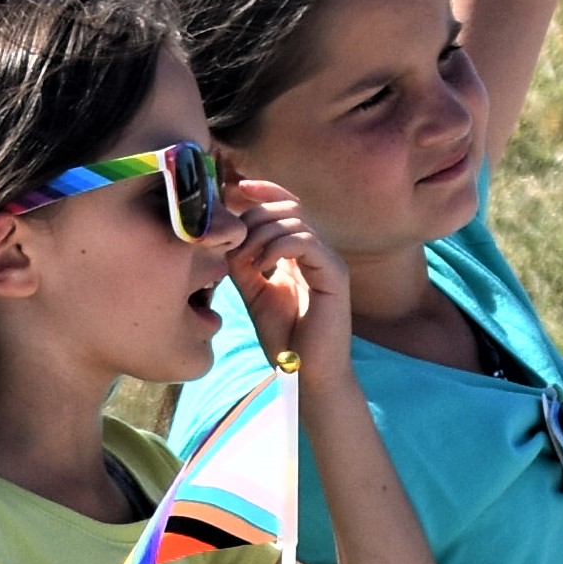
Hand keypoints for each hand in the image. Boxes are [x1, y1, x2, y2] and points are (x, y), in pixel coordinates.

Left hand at [222, 177, 351, 379]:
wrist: (308, 374)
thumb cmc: (285, 339)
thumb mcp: (254, 293)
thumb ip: (244, 264)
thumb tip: (228, 237)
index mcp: (301, 254)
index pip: (287, 206)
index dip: (264, 191)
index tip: (238, 188)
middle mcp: (318, 252)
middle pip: (289, 207)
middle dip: (255, 217)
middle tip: (234, 241)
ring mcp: (328, 262)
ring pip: (295, 222)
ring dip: (261, 235)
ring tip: (246, 261)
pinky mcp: (334, 275)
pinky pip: (306, 242)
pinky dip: (278, 248)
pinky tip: (262, 267)